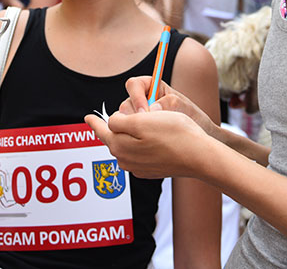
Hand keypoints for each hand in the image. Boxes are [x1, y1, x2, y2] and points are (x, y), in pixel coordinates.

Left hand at [85, 109, 210, 178]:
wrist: (199, 156)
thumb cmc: (173, 133)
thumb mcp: (141, 120)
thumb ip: (119, 122)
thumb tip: (112, 123)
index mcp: (120, 146)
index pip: (103, 130)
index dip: (95, 121)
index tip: (87, 117)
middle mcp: (126, 160)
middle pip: (115, 138)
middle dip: (116, 126)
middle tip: (117, 115)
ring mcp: (140, 168)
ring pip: (128, 146)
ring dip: (129, 135)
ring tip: (136, 124)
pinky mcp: (153, 170)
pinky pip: (140, 154)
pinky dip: (140, 145)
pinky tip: (149, 139)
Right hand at [118, 76, 215, 136]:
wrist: (198, 141)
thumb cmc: (194, 119)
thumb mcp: (184, 107)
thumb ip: (169, 103)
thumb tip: (153, 108)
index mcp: (151, 88)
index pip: (134, 85)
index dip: (136, 97)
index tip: (145, 112)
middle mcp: (142, 102)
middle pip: (125, 106)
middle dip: (133, 118)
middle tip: (148, 130)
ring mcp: (139, 119)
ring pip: (124, 123)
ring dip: (134, 131)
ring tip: (154, 139)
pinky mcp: (137, 134)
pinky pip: (128, 137)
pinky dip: (136, 142)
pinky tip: (152, 147)